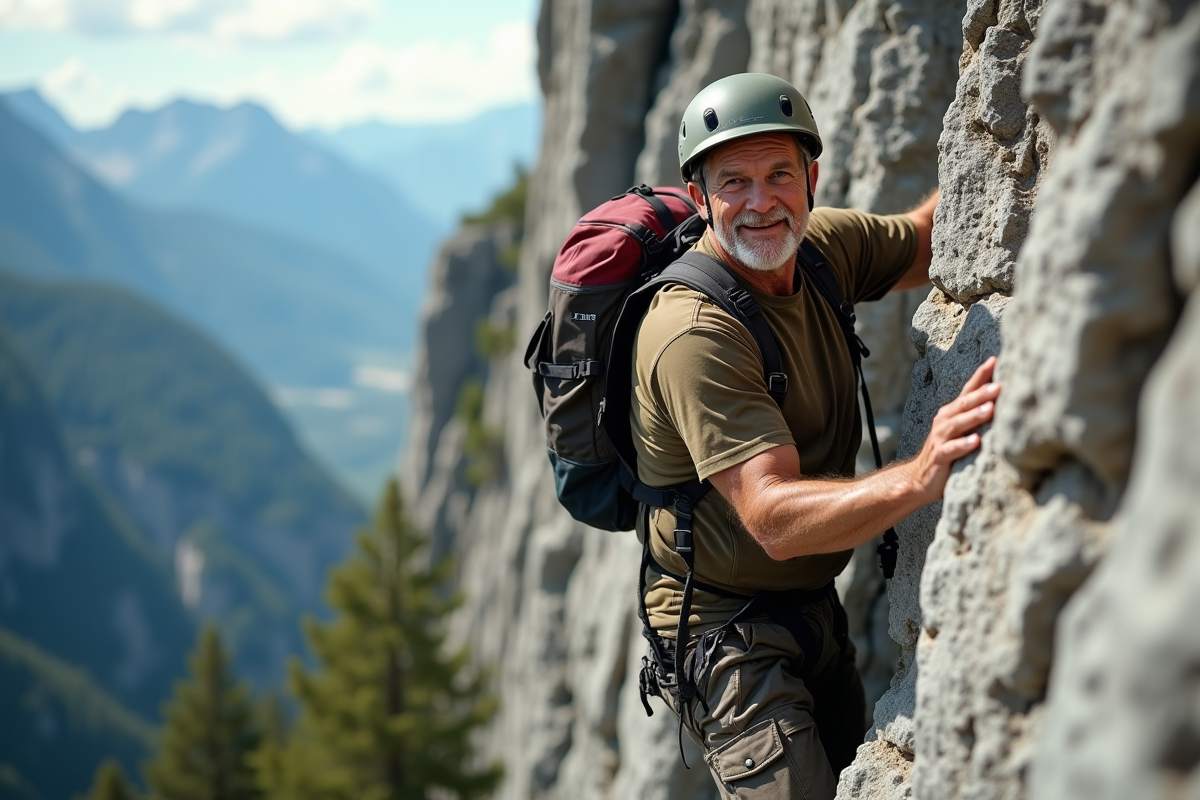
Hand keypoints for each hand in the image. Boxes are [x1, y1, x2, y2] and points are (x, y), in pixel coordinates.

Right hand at [909, 356, 999, 503]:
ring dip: (973, 416)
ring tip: (990, 410)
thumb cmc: (946, 453)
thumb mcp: (960, 431)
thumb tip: (1005, 401)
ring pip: (957, 424)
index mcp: (951, 413)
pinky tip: (975, 441)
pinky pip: (951, 450)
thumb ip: (976, 416)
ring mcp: (940, 439)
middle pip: (964, 404)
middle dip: (981, 393)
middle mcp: (944, 422)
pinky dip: (963, 444)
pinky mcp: (939, 457)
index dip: (980, 376)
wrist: (919, 479)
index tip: (995, 360)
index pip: (967, 391)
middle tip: (999, 386)